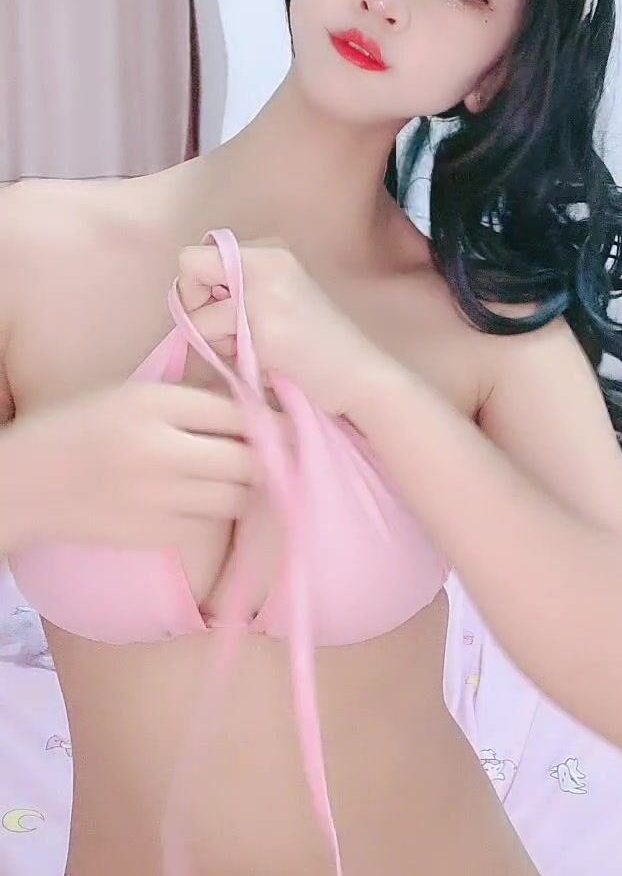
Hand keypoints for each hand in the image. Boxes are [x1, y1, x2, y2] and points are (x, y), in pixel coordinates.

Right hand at [2, 382, 260, 551]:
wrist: (27, 482)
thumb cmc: (81, 428)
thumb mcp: (131, 395)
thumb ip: (188, 399)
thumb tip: (253, 407)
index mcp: (154, 404)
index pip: (238, 411)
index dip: (271, 416)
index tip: (287, 418)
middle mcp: (161, 450)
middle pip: (249, 458)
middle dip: (268, 455)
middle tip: (274, 450)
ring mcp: (158, 498)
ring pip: (237, 496)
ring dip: (245, 485)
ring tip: (235, 473)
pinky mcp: (154, 534)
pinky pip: (211, 524)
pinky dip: (215, 511)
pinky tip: (201, 498)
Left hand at [177, 238, 385, 415]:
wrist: (360, 377)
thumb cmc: (317, 346)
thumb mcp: (280, 297)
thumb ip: (239, 287)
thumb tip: (185, 295)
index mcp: (272, 251)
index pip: (203, 252)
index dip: (203, 285)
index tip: (229, 309)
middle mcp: (267, 260)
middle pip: (189, 264)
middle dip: (195, 302)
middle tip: (232, 331)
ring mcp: (263, 292)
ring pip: (193, 309)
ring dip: (213, 338)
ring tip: (255, 349)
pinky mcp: (261, 326)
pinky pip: (207, 338)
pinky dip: (225, 356)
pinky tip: (263, 361)